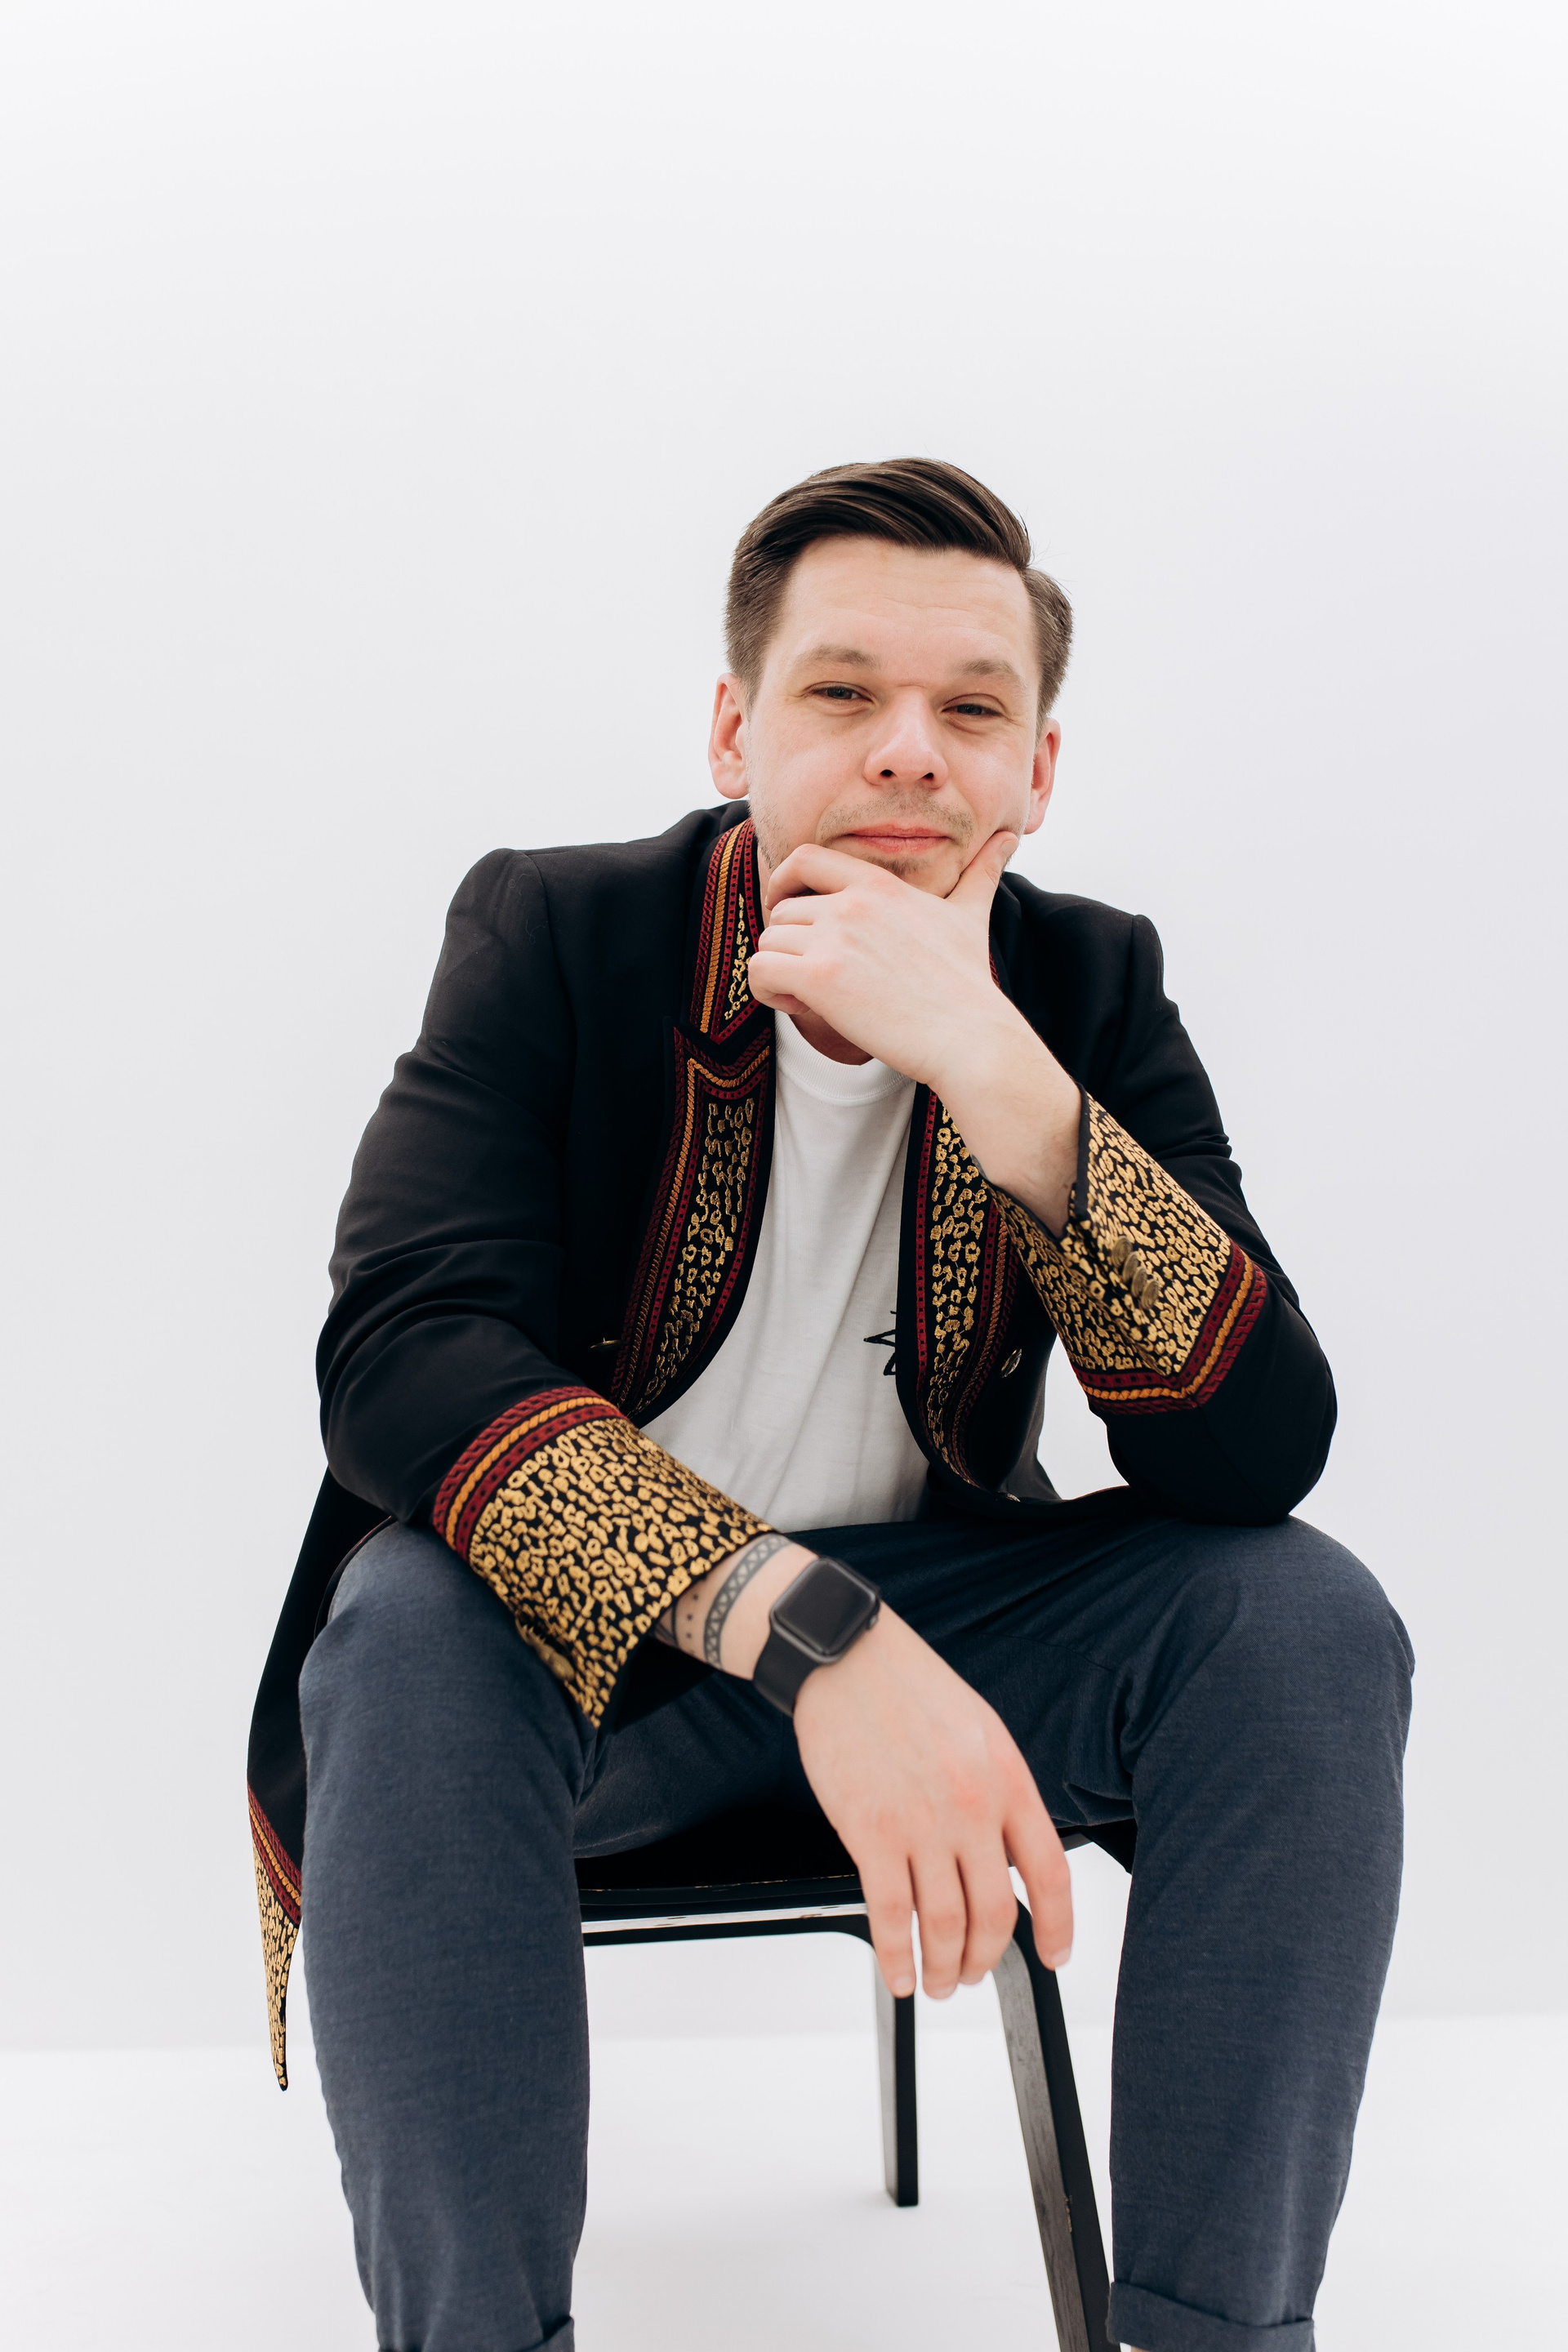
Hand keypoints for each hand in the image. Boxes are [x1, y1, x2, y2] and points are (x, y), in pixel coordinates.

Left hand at [750, 830, 1020, 1097]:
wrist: (970, 1035)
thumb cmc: (968, 982)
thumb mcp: (971, 915)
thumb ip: (980, 873)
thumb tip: (1009, 837)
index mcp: (878, 884)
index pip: (805, 858)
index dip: (784, 882)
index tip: (785, 908)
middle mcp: (851, 904)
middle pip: (782, 910)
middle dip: (788, 943)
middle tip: (812, 974)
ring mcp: (835, 939)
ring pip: (768, 942)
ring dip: (779, 971)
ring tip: (810, 997)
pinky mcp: (820, 979)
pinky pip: (760, 971)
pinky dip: (767, 991)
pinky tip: (800, 1006)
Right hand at [793, 1606, 1072, 1997]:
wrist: (846, 1658)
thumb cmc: (909, 1687)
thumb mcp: (981, 1731)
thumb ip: (1000, 1792)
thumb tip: (1008, 1850)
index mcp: (1007, 1779)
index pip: (1051, 1873)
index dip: (1058, 1926)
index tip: (1055, 1955)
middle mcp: (972, 1807)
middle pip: (996, 1912)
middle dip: (987, 1958)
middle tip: (975, 1973)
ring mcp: (921, 1824)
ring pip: (945, 1924)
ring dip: (945, 1967)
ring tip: (940, 1982)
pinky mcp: (870, 1833)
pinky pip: (889, 1915)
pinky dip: (897, 1956)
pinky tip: (899, 1972)